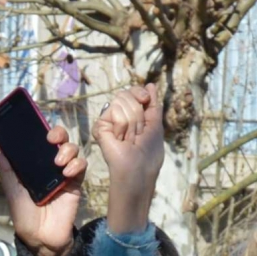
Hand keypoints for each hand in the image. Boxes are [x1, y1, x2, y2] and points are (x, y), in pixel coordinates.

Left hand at [1, 109, 86, 255]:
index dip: (42, 131)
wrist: (42, 239)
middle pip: (59, 140)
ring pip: (72, 149)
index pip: (40, 142)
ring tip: (59, 162)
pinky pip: (81, 166)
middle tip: (51, 139)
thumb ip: (8, 173)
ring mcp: (64, 174)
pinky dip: (76, 164)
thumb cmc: (25, 217)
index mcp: (34, 166)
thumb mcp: (13, 193)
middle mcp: (50, 166)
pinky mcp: (75, 184)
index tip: (39, 129)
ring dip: (67, 149)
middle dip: (58, 133)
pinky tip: (67, 172)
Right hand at [93, 83, 166, 235]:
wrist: (137, 171)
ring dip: (132, 122)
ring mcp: (109, 121)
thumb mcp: (156, 125)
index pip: (134, 92)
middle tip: (137, 134)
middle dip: (138, 114)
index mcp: (134, 115)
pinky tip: (119, 139)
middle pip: (128, 94)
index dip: (141, 94)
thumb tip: (151, 85)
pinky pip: (111, 112)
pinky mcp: (100, 128)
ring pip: (120, 101)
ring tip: (129, 139)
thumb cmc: (149, 154)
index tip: (146, 102)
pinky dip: (121, 126)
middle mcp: (120, 115)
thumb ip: (153, 105)